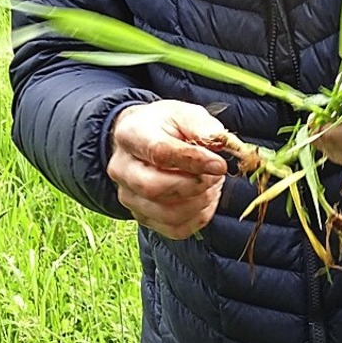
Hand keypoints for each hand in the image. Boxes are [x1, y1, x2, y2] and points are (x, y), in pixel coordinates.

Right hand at [107, 101, 227, 238]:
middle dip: (194, 185)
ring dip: (199, 202)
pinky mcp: (142, 216)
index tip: (219, 164)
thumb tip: (218, 142)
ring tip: (212, 183)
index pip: (158, 152)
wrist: (144, 140)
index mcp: (130, 134)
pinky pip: (174, 229)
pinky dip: (198, 218)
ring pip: (166, 213)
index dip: (193, 160)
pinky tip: (205, 198)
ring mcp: (128, 196)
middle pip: (154, 187)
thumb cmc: (166, 126)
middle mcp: (121, 168)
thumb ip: (201, 125)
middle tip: (216, 175)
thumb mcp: (183, 113)